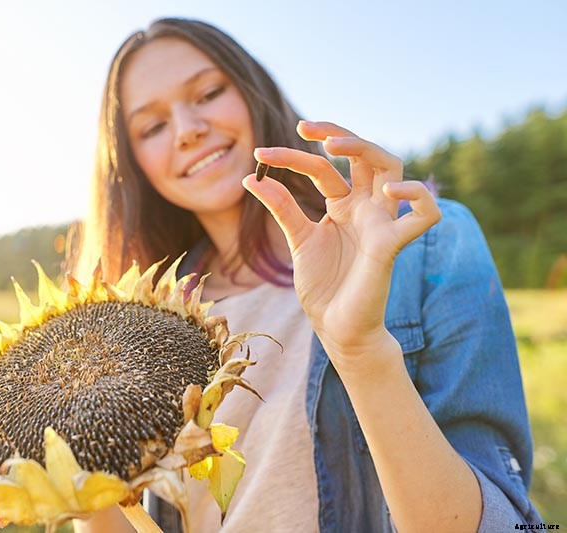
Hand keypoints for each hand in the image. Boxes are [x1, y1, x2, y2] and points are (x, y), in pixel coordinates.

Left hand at [243, 121, 440, 372]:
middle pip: (365, 155)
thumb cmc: (323, 286)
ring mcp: (381, 223)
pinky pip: (426, 215)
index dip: (294, 157)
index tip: (261, 155)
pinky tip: (391, 191)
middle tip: (304, 126)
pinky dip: (418, 196)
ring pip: (394, 169)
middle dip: (339, 133)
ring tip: (334, 146)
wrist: (335, 327)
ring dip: (368, 149)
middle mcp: (365, 208)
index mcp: (343, 206)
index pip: (323, 168)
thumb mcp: (298, 240)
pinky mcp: (392, 245)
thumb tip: (251, 178)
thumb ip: (282, 208)